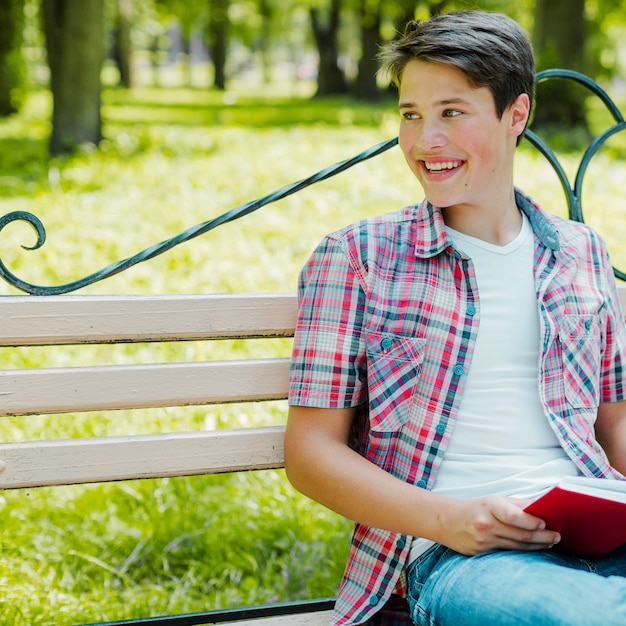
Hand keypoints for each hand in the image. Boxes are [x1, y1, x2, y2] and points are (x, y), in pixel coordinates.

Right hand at [437, 495, 560, 555]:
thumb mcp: (494, 500)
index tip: (546, 524)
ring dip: (538, 545)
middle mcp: (486, 524)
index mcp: (489, 506)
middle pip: (521, 534)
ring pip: (518, 546)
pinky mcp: (483, 554)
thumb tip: (544, 507)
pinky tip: (534, 548)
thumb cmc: (476, 508)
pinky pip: (510, 554)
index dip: (531, 522)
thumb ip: (518, 504)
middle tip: (557, 536)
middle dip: (543, 537)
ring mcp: (484, 541)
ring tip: (550, 542)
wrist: (449, 522)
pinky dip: (525, 551)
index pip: (514, 516)